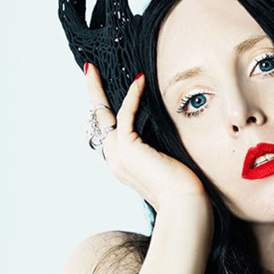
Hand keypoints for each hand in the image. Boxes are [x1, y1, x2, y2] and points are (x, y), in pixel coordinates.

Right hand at [85, 63, 209, 211]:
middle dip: (93, 95)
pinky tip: (139, 81)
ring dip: (98, 90)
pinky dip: (132, 96)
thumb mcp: (166, 161)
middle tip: (90, 72)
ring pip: (103, 115)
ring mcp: (118, 155)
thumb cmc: (181, 186)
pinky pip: (125, 115)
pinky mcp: (128, 149)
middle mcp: (115, 160)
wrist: (184, 204)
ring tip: (95, 69)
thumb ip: (157, 146)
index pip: (110, 131)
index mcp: (123, 164)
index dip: (104, 111)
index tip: (102, 93)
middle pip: (98, 120)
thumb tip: (164, 128)